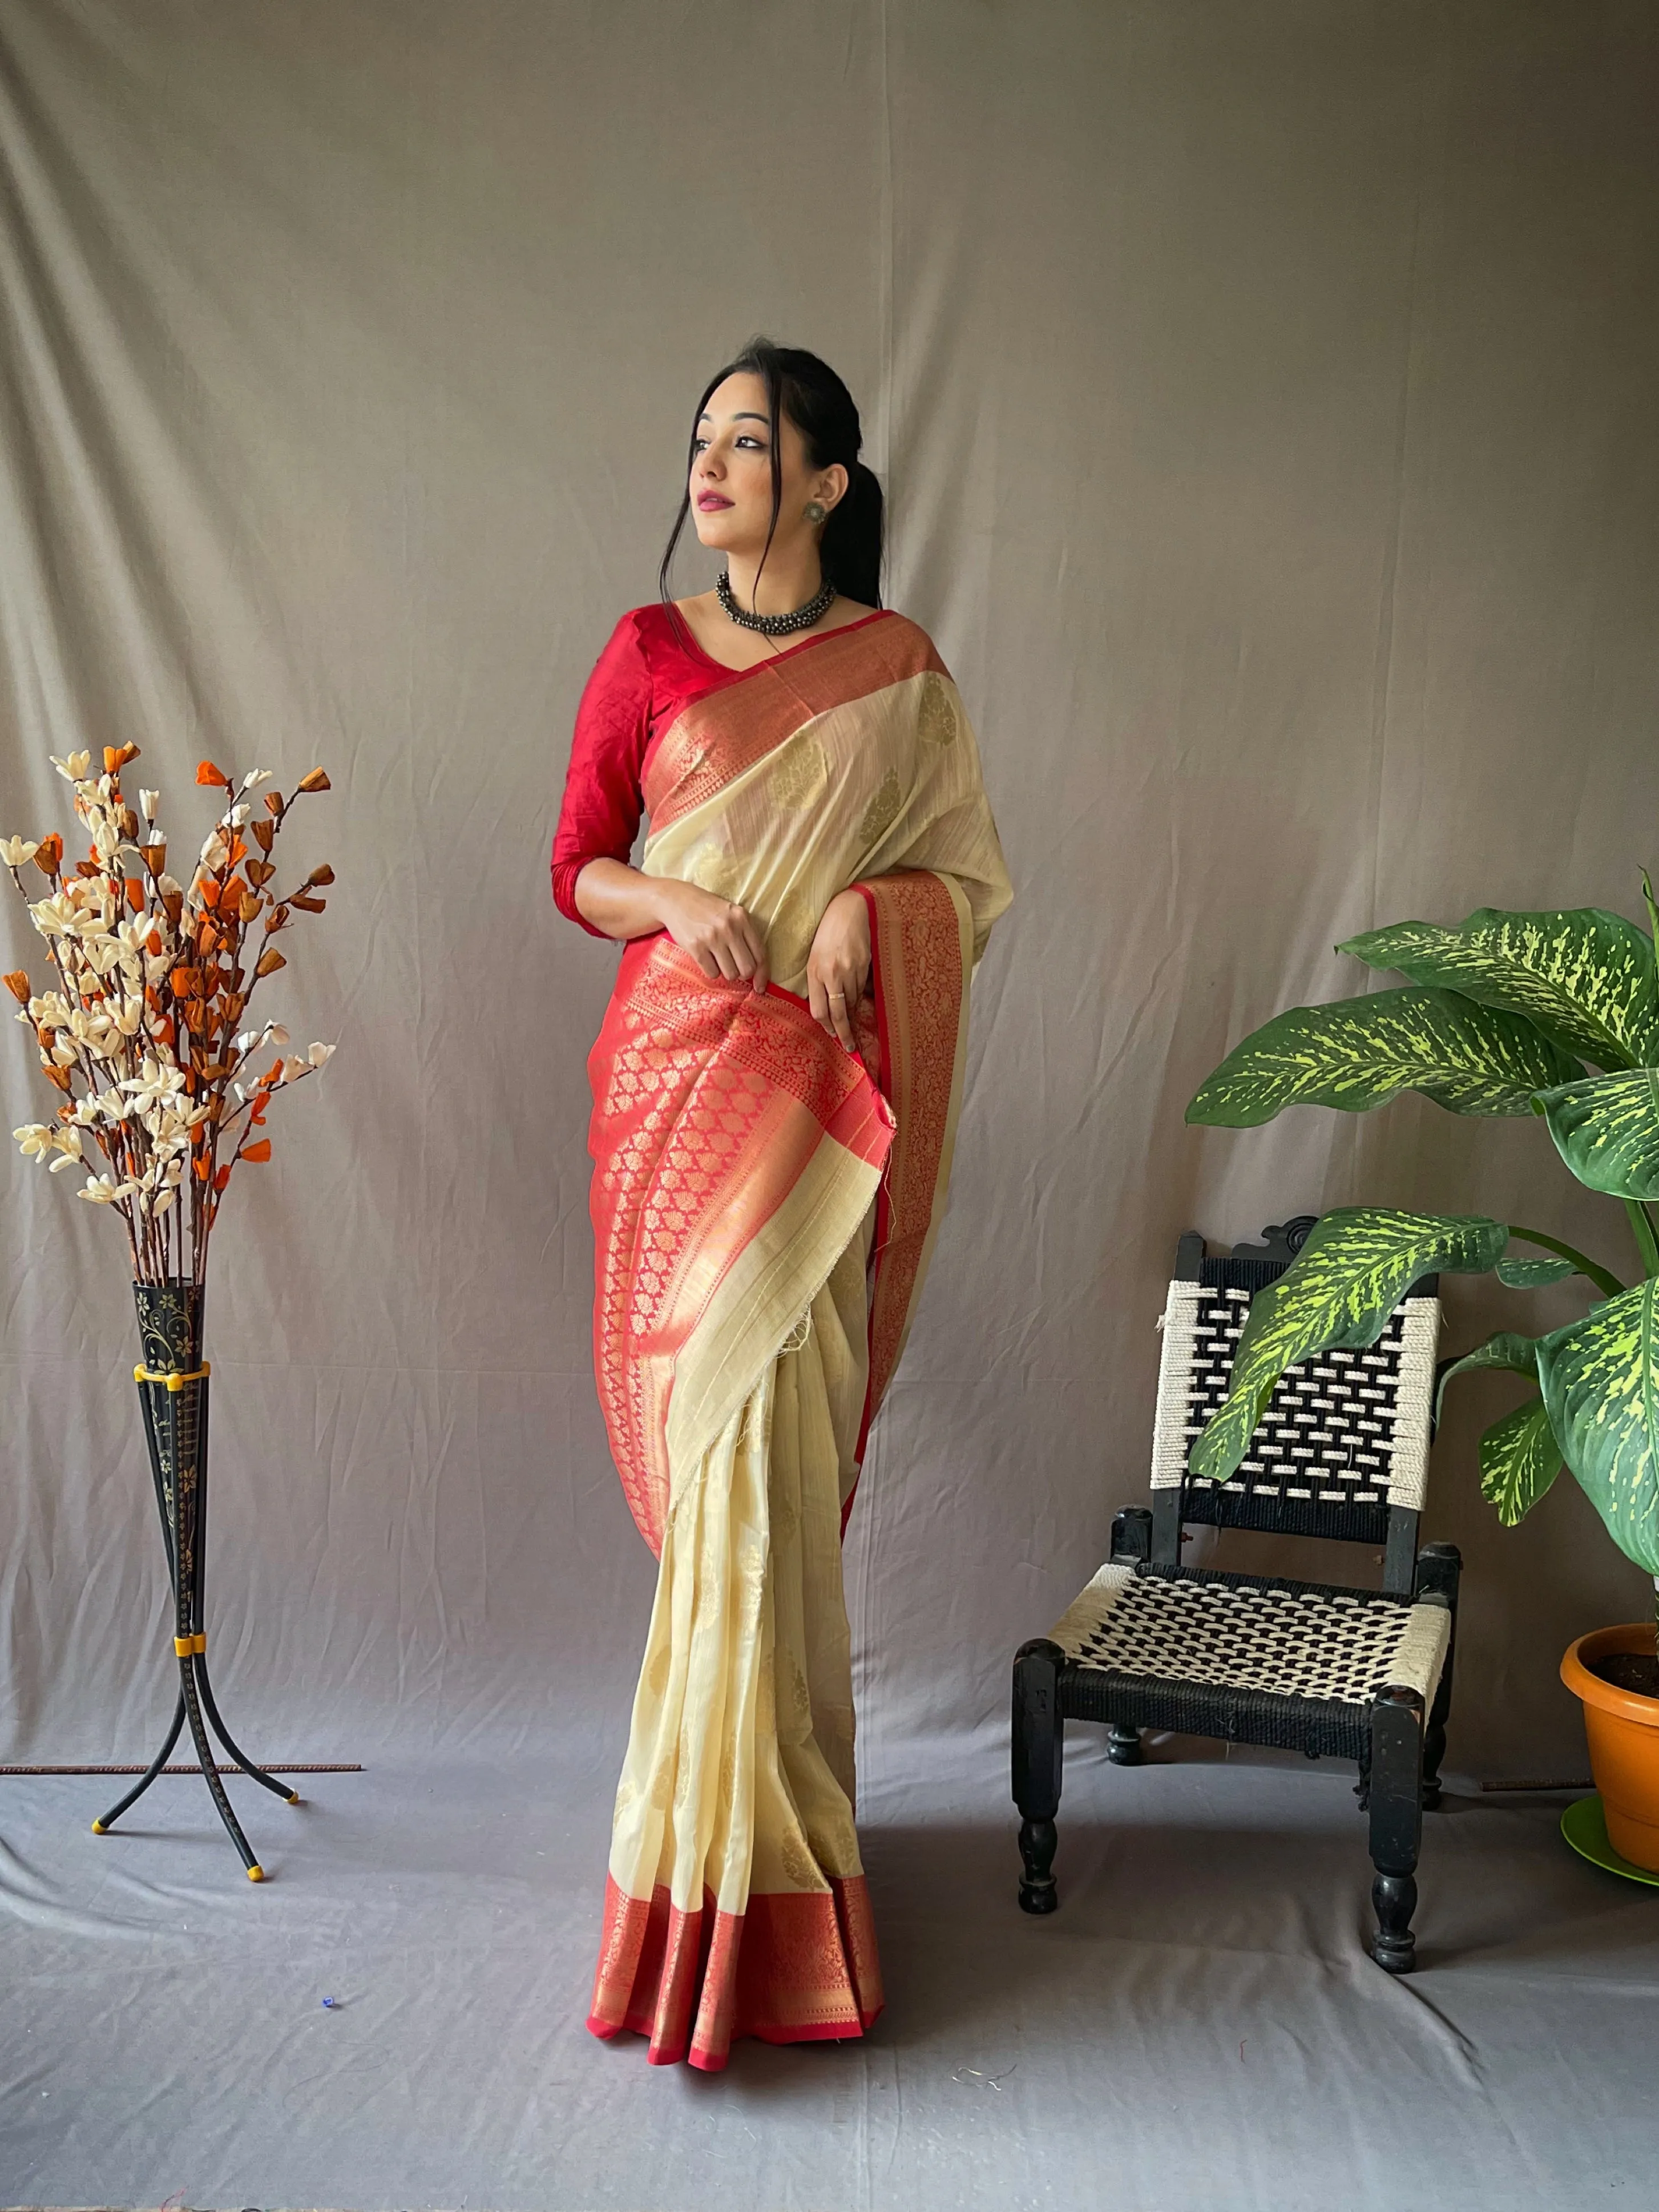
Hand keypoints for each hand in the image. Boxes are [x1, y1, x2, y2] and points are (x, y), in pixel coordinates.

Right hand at [656, 879, 767, 991]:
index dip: (762, 974)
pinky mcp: (696, 947)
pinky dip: (711, 971)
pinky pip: (712, 973)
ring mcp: (712, 937)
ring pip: (730, 974)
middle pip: (747, 969)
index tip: (760, 986)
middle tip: (734, 968)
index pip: (760, 954)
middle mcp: (729, 928)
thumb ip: (745, 935)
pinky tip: (707, 959)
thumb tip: (758, 971)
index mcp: (742, 918)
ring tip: (719, 960)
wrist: (676, 900)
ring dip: (726, 973)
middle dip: (742, 974)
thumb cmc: (707, 910)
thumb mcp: (731, 914)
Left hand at [806, 888, 870, 1052]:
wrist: (850, 912)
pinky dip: (861, 998)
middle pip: (838, 1012)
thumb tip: (824, 1005)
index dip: (827, 1026)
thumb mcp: (815, 956)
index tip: (832, 1035)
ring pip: (852, 1002)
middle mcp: (831, 973)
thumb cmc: (828, 934)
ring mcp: (850, 970)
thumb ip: (818, 980)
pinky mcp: (865, 966)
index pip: (819, 1010)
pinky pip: (863, 990)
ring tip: (854, 1024)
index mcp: (815, 972)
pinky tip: (860, 1001)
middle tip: (849, 1047)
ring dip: (853, 1014)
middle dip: (844, 1033)